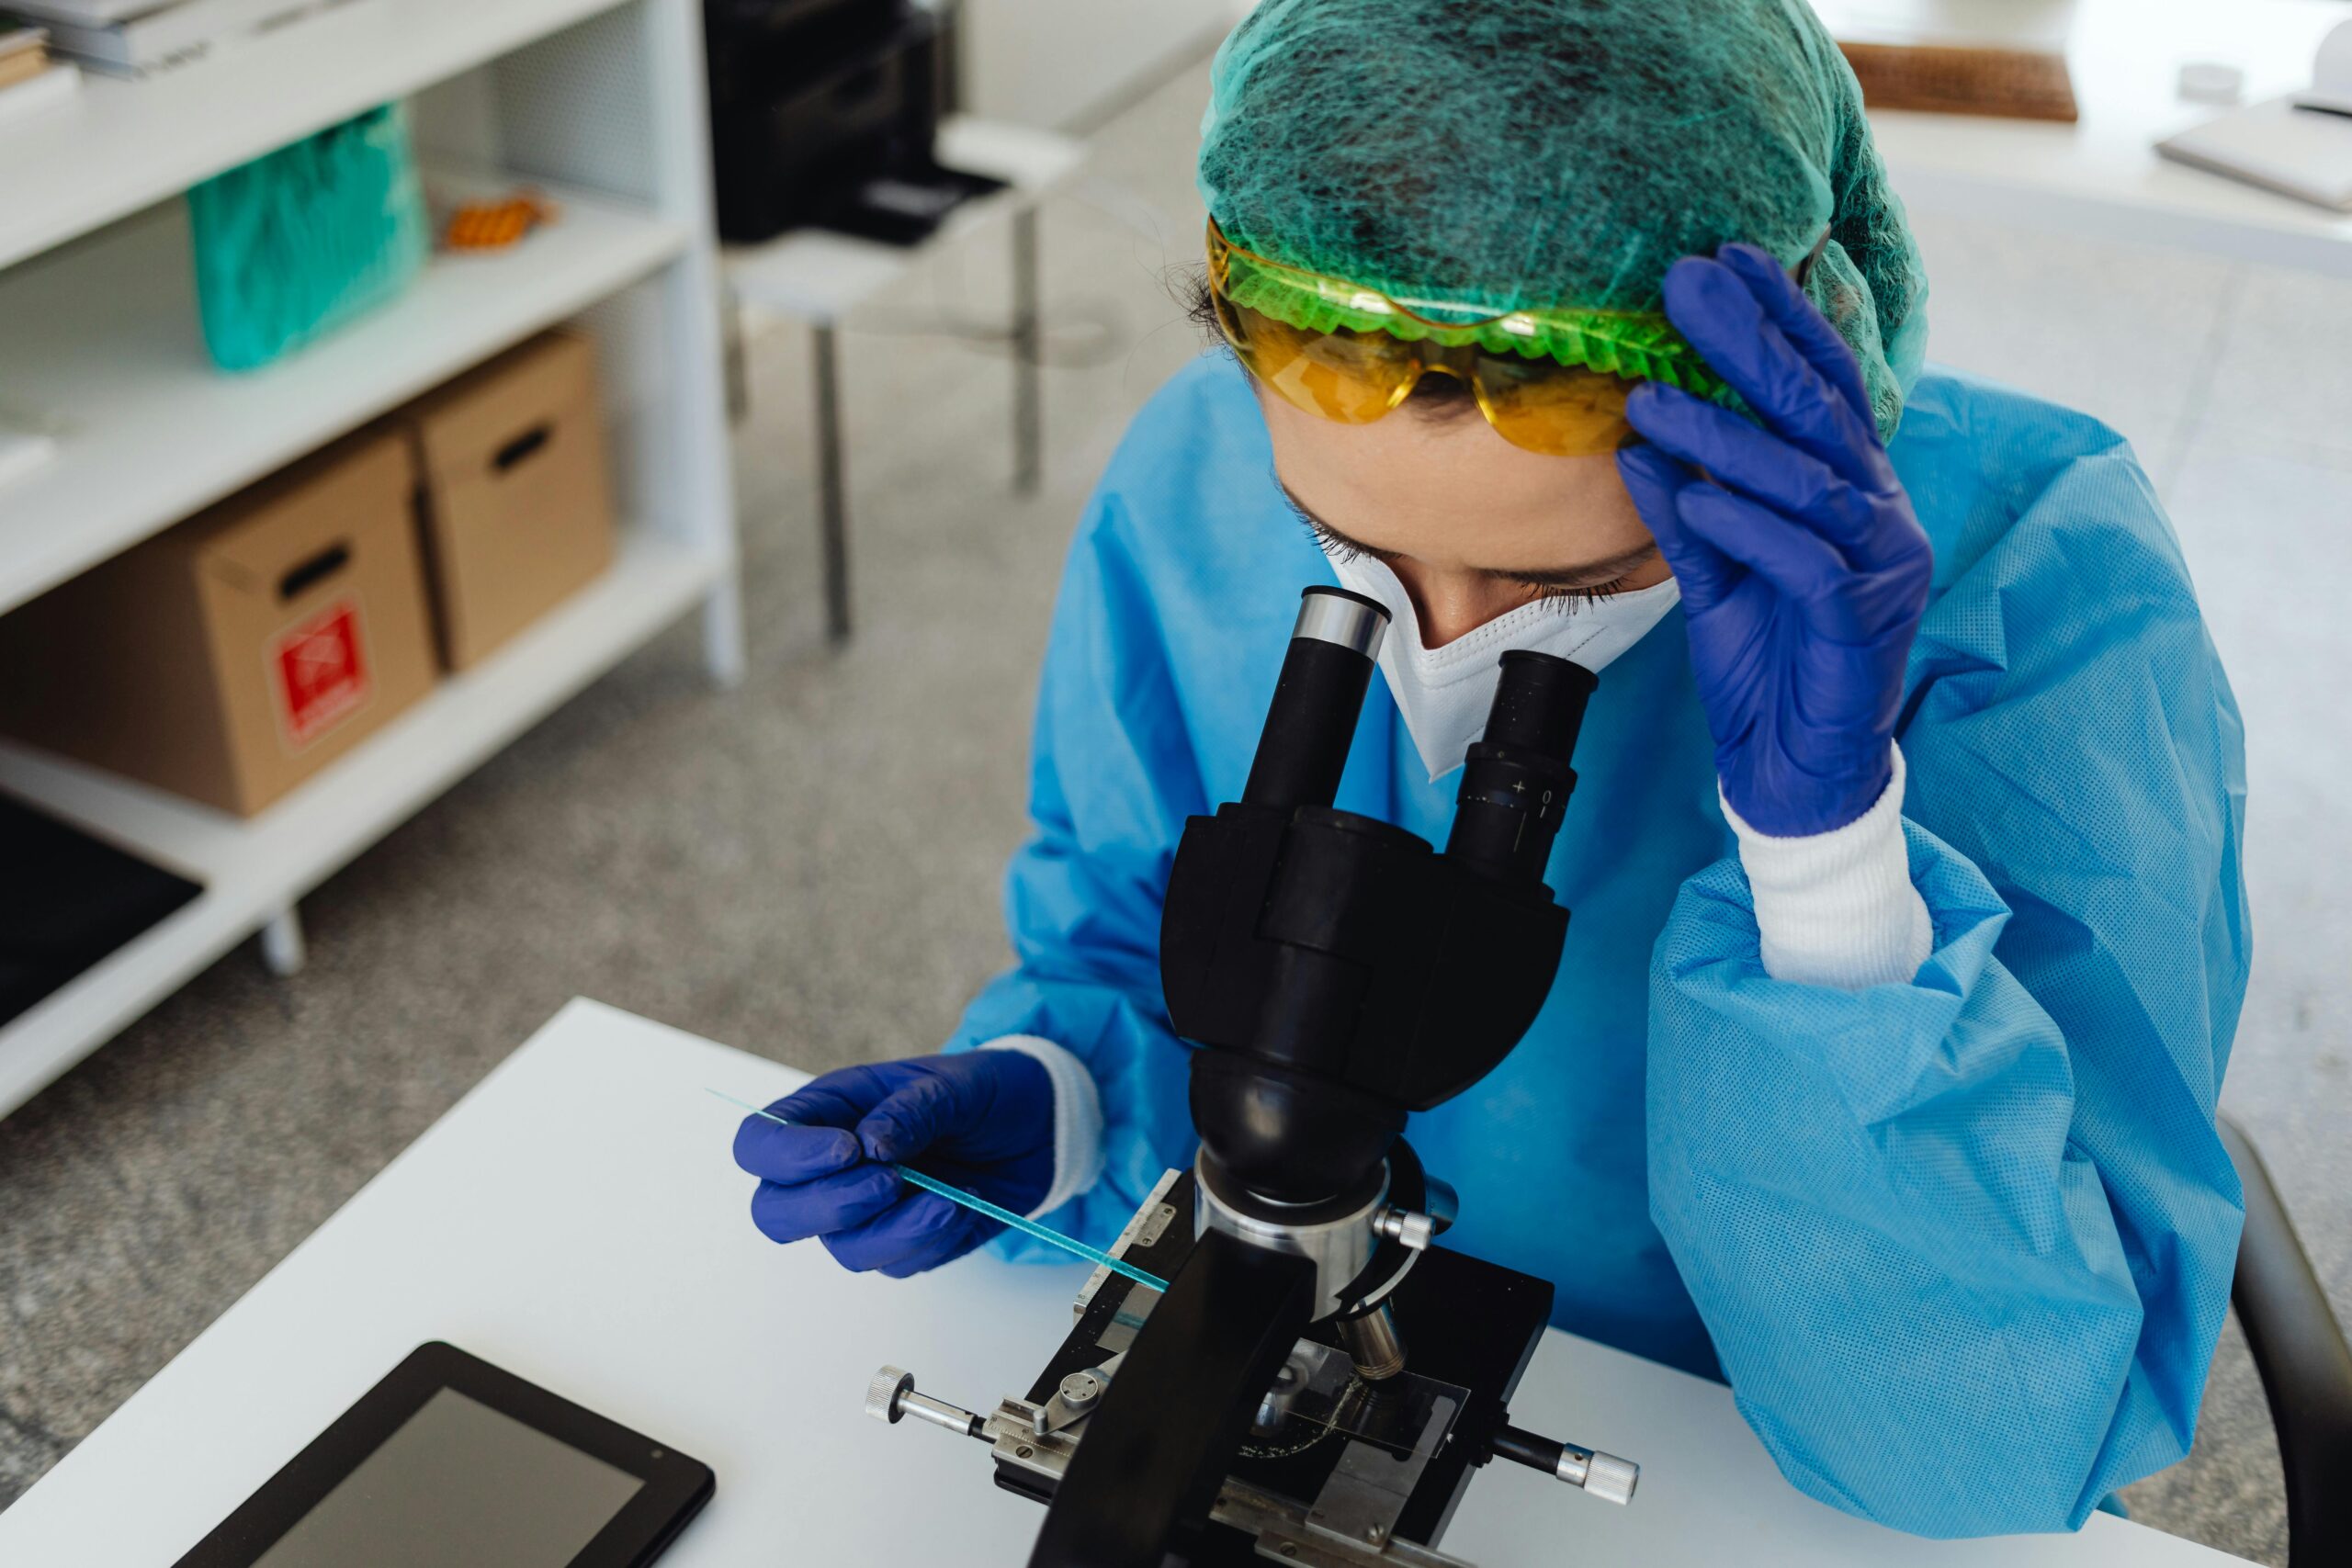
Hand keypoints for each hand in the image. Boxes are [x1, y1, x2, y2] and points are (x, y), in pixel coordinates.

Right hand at [732, 1050, 1053, 1276]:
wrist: (1040, 1126)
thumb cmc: (984, 1091)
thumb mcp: (954, 1083)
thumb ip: (911, 1109)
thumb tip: (871, 1143)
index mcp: (826, 1112)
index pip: (759, 1142)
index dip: (785, 1155)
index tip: (846, 1150)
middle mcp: (832, 1169)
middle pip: (776, 1213)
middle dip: (828, 1206)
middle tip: (888, 1182)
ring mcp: (864, 1212)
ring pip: (842, 1249)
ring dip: (894, 1229)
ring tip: (947, 1198)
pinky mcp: (902, 1243)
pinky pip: (898, 1263)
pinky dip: (933, 1238)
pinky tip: (965, 1204)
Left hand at [1617, 244, 1931, 837]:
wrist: (1795, 774)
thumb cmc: (1767, 668)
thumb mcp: (1715, 580)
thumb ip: (1688, 515)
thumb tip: (1639, 444)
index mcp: (1851, 491)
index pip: (1818, 385)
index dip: (1778, 319)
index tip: (1725, 258)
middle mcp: (1879, 514)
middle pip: (1818, 410)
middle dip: (1751, 341)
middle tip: (1687, 282)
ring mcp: (1881, 565)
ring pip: (1809, 479)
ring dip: (1726, 433)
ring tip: (1651, 396)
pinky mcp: (1861, 621)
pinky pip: (1803, 558)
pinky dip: (1745, 523)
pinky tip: (1692, 496)